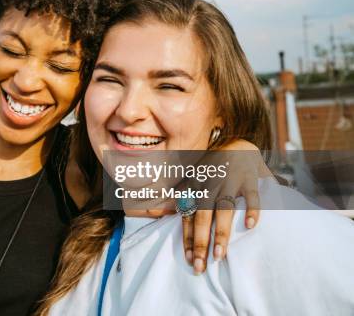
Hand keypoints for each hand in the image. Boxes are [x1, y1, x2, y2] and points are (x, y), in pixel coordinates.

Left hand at [181, 139, 270, 273]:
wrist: (237, 145)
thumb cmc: (212, 169)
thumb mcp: (192, 178)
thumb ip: (182, 196)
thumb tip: (159, 211)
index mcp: (194, 186)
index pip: (188, 215)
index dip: (188, 238)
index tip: (190, 260)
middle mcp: (209, 184)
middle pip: (202, 216)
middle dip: (200, 242)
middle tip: (200, 266)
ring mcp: (229, 180)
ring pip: (223, 209)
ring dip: (221, 232)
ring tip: (219, 254)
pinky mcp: (249, 178)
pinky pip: (251, 195)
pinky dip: (252, 209)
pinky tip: (250, 226)